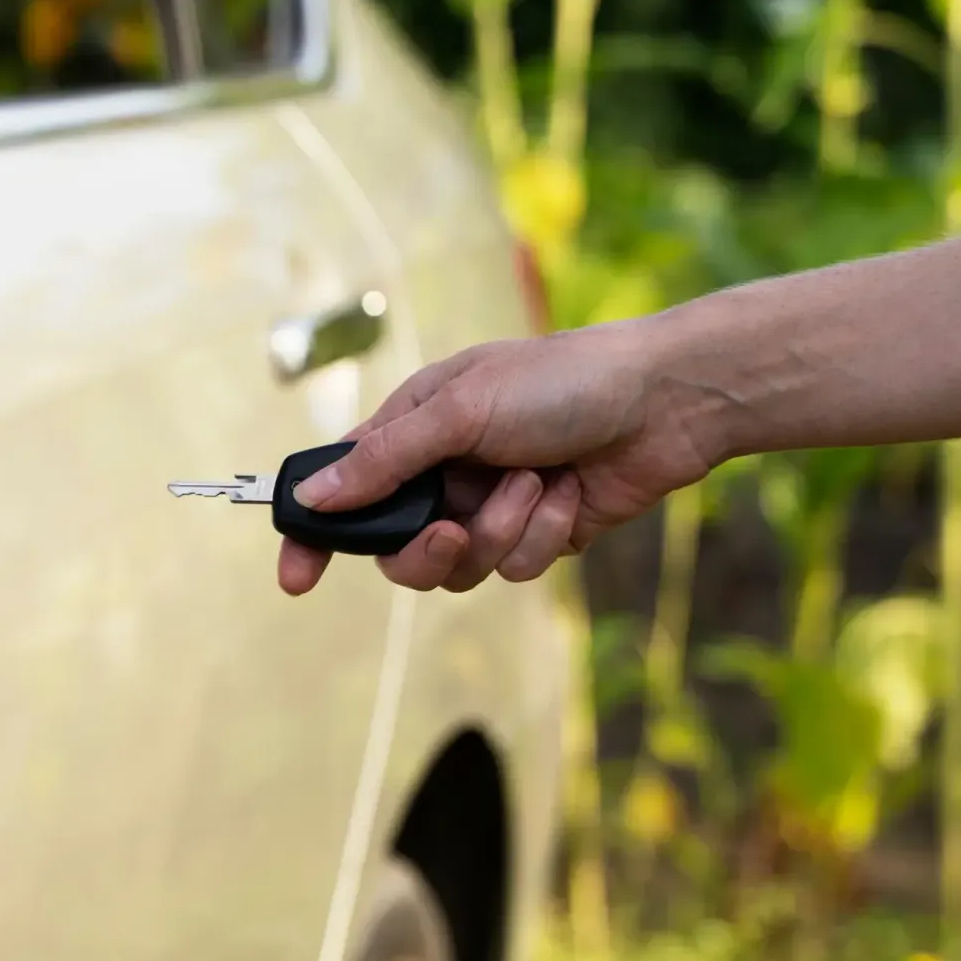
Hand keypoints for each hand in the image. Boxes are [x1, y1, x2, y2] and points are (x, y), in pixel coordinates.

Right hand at [277, 321, 719, 595]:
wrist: (665, 402)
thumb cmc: (561, 382)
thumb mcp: (461, 411)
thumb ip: (385, 461)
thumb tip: (313, 498)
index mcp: (414, 429)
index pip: (344, 489)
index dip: (315, 534)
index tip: (295, 578)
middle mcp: (445, 472)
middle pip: (397, 549)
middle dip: (428, 547)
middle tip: (452, 531)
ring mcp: (490, 506)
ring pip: (459, 567)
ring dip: (502, 530)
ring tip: (537, 483)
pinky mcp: (537, 535)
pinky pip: (515, 566)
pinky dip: (543, 534)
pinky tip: (570, 492)